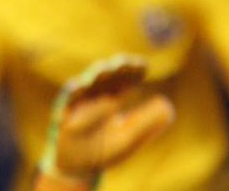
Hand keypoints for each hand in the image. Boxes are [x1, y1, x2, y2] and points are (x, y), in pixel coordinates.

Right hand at [37, 54, 174, 188]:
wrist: (80, 165)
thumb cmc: (106, 148)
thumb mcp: (131, 136)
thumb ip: (147, 122)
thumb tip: (166, 104)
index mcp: (111, 98)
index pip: (122, 80)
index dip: (131, 72)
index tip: (142, 66)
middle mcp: (93, 97)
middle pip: (104, 78)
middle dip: (114, 69)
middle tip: (125, 62)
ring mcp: (77, 105)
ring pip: (85, 86)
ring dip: (94, 77)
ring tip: (106, 69)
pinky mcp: (62, 115)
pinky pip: (65, 103)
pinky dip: (70, 95)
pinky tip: (77, 86)